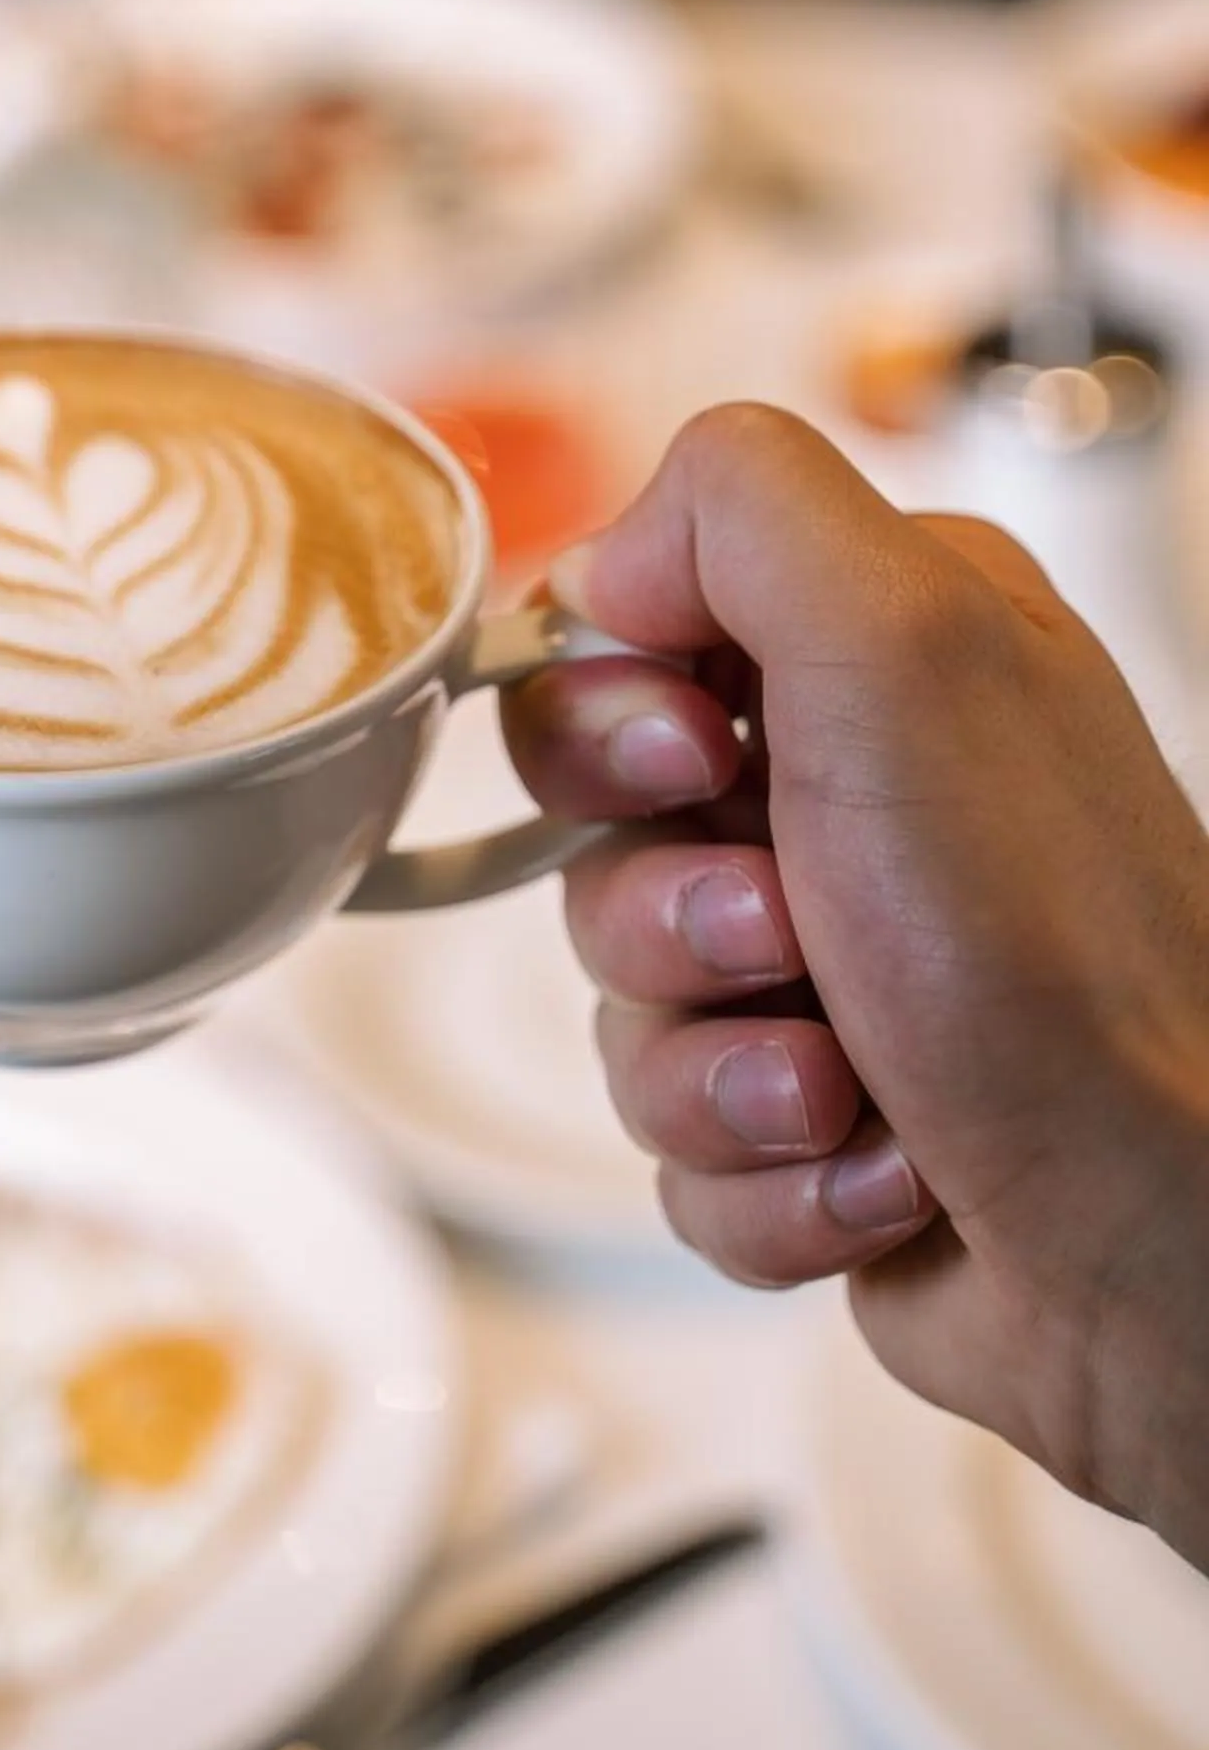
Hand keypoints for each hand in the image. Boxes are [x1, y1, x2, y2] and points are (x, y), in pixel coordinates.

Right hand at [500, 405, 1208, 1571]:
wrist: (1165, 1243)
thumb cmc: (1060, 960)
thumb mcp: (904, 639)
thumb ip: (738, 506)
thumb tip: (610, 554)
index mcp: (880, 643)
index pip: (625, 628)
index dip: (611, 716)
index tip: (691, 759)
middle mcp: (861, 784)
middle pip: (598, 826)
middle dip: (665, 910)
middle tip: (788, 932)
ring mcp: (836, 953)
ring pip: (623, 999)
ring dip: (717, 1064)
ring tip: (847, 1083)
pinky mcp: (818, 1107)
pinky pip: (677, 1138)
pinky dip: (760, 1172)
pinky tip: (878, 1170)